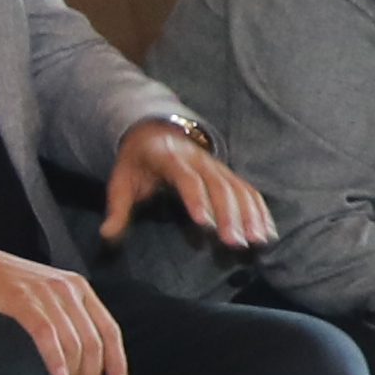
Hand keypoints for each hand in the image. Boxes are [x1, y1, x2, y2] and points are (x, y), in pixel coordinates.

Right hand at [0, 230, 124, 374]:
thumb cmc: (1, 286)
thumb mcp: (43, 293)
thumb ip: (64, 316)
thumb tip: (79, 361)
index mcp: (77, 287)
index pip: (109, 329)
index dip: (117, 361)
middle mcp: (66, 288)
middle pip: (93, 341)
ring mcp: (44, 293)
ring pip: (73, 341)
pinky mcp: (20, 299)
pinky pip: (46, 333)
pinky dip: (55, 357)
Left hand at [105, 118, 272, 249]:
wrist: (154, 131)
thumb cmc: (136, 163)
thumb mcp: (120, 181)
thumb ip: (117, 209)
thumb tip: (107, 236)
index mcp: (169, 159)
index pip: (186, 179)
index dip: (196, 200)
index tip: (204, 225)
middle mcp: (198, 159)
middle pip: (219, 186)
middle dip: (229, 215)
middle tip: (234, 243)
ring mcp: (216, 165)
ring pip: (238, 188)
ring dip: (250, 215)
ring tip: (257, 241)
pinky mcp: (227, 173)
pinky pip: (248, 190)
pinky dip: (259, 210)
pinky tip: (267, 232)